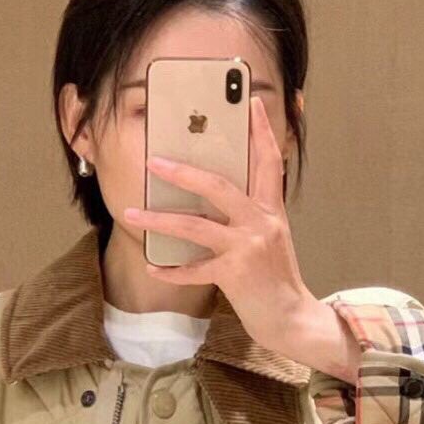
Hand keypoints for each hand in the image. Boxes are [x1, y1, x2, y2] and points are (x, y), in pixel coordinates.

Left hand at [123, 95, 328, 367]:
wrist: (293, 320)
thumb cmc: (277, 280)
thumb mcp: (272, 240)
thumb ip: (252, 217)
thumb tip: (220, 199)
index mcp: (272, 211)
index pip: (269, 162)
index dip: (261, 131)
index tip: (252, 103)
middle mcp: (261, 223)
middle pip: (218, 187)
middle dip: (182, 172)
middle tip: (154, 161)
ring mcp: (248, 248)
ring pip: (194, 226)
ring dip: (158, 220)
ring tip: (130, 215)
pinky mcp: (235, 275)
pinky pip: (194, 269)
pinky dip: (171, 270)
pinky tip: (152, 266)